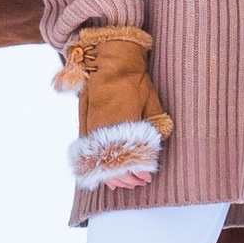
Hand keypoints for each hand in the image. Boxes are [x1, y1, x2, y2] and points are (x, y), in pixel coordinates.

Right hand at [54, 24, 170, 189]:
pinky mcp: (85, 122)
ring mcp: (92, 123)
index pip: (129, 152)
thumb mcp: (150, 99)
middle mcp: (104, 123)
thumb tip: (158, 146)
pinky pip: (90, 149)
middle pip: (113, 160)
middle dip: (126, 176)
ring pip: (99, 157)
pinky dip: (98, 163)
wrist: (111, 59)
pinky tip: (106, 174)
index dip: (137, 169)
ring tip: (125, 183)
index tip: (146, 177)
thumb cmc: (134, 78)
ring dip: (112, 173)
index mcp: (122, 118)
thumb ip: (154, 123)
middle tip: (138, 183)